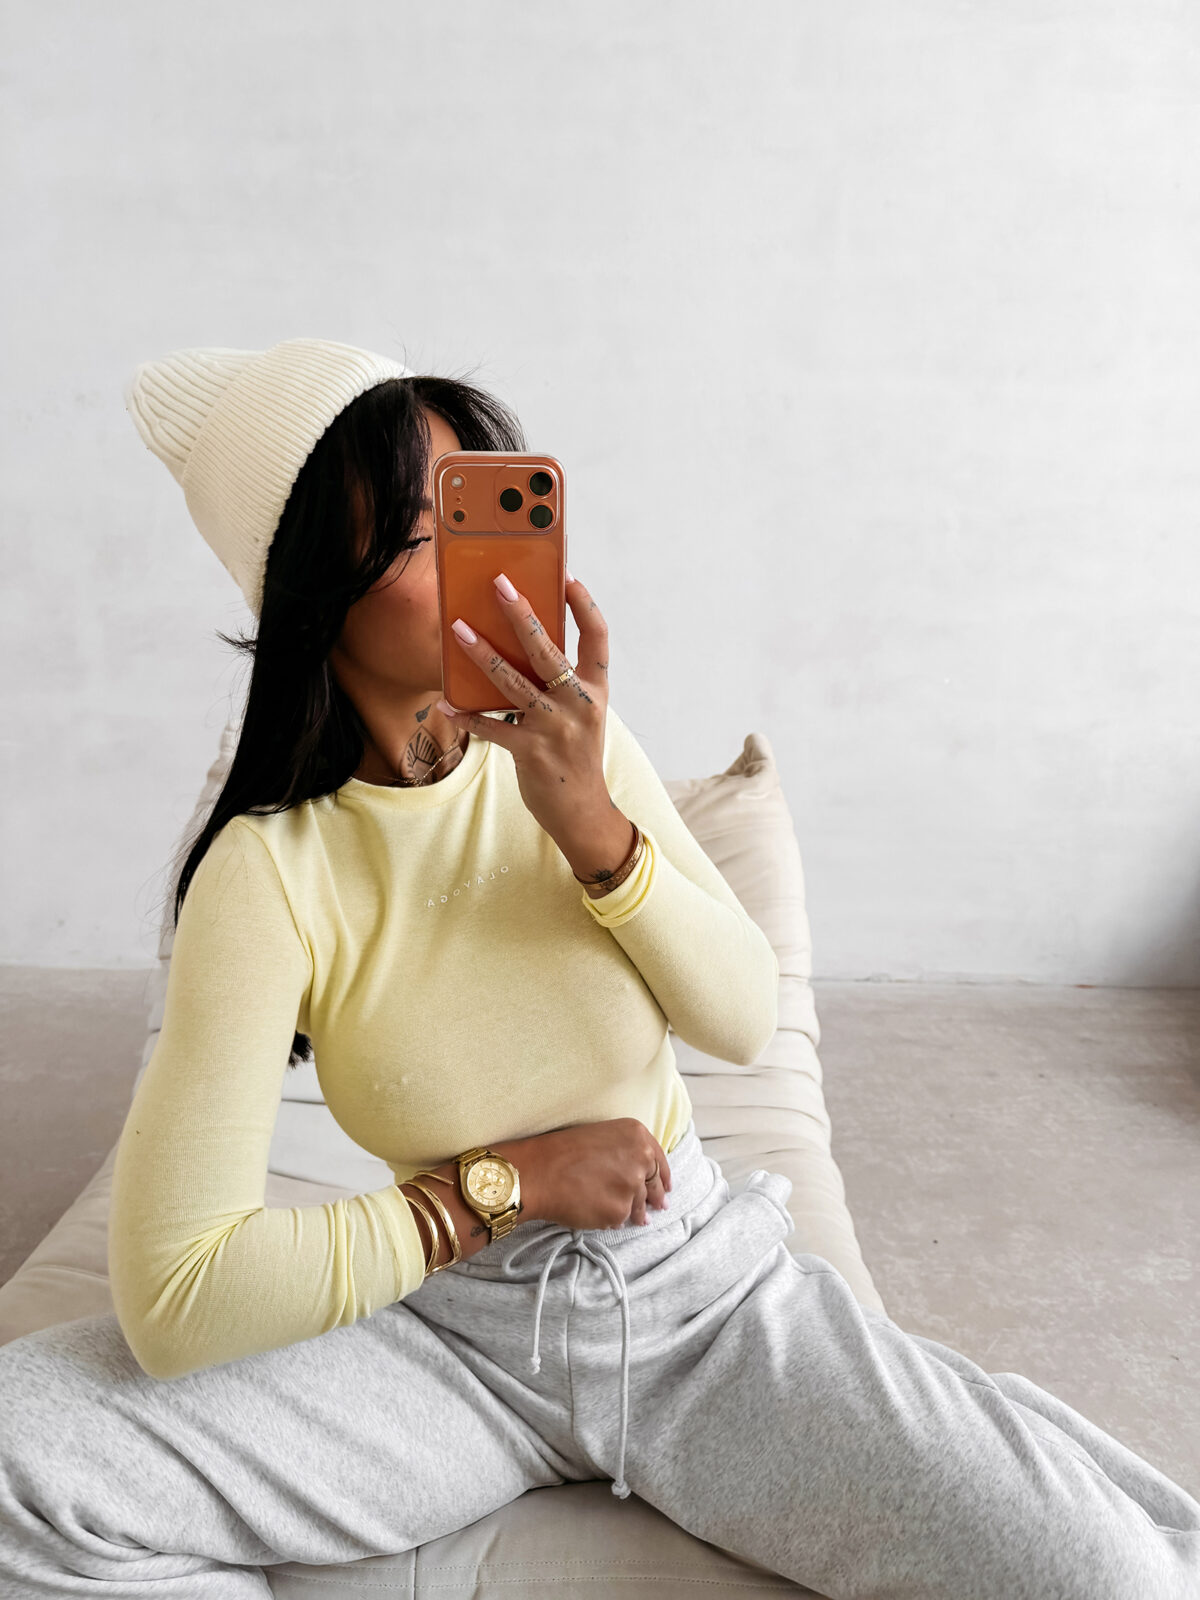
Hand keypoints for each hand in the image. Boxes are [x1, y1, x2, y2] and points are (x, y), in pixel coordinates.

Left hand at [437, 572, 611, 851]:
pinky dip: (468, 716)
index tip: (567, 578)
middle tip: (500, 585)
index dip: (584, 606)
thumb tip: (523, 647)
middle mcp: (579, 705)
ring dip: (482, 654)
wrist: (583, 812)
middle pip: (548, 650)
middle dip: (521, 614)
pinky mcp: (531, 752)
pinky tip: (447, 703)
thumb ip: (560, 685)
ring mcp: (555, 728)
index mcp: (595, 691)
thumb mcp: (581, 715)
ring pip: (512, 682)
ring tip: (459, 629)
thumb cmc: (575, 756)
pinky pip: (492, 727)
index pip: (598, 639)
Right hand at [529, 1117, 671, 1230]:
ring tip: (638, 1220)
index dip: (664, 1175)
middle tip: (660, 1206)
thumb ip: (627, 1152)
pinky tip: (603, 1215)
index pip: (659, 1159)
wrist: (539, 1171)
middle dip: (657, 1198)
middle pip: (655, 1184)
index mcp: (636, 1134)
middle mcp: (640, 1158)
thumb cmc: (561, 1151)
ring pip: (640, 1205)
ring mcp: (631, 1186)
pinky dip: (614, 1219)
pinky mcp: (620, 1210)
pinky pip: (621, 1218)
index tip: (668, 1186)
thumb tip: (641, 1176)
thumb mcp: (601, 1136)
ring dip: (639, 1214)